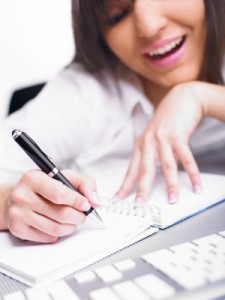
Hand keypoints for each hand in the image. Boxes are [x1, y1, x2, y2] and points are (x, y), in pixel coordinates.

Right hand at [5, 169, 98, 242]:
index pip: (61, 194)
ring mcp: (18, 214)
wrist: (15, 197)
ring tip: (72, 220)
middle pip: (61, 214)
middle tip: (82, 214)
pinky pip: (48, 238)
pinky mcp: (18, 229)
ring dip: (71, 227)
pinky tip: (57, 224)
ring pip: (56, 229)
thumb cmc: (43, 186)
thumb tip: (95, 201)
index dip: (78, 201)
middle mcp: (22, 195)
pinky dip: (58, 234)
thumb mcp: (63, 176)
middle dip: (78, 216)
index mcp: (33, 178)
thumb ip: (84, 183)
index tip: (86, 204)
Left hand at [117, 82, 205, 202]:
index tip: (118, 197)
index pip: (131, 169)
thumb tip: (151, 172)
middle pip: (145, 170)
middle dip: (142, 189)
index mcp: (141, 144)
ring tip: (173, 200)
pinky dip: (192, 173)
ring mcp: (164, 139)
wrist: (182, 98)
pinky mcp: (179, 136)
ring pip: (167, 166)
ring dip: (171, 185)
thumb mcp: (153, 135)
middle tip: (139, 204)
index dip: (125, 184)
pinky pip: (186, 158)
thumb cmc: (167, 119)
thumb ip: (152, 152)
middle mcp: (150, 142)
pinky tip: (195, 184)